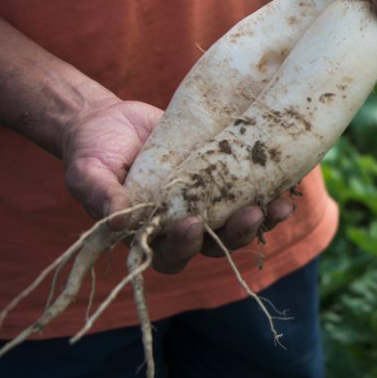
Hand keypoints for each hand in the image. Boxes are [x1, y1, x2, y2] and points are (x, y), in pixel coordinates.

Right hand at [59, 97, 293, 273]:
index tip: (192, 223)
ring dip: (263, 218)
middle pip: (216, 244)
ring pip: (239, 222)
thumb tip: (119, 221)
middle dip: (236, 233)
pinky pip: (251, 190)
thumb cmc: (92, 152)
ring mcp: (206, 203)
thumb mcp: (88, 173)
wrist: (109, 122)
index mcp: (150, 237)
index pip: (173, 255)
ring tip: (280, 205)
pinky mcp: (223, 177)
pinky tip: (289, 180)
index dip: (186, 246)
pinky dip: (271, 188)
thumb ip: (100, 196)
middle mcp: (182, 225)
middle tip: (250, 214)